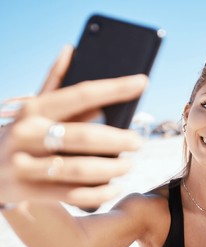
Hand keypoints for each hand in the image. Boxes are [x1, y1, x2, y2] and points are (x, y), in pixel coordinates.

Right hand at [0, 46, 147, 207]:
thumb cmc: (21, 132)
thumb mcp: (32, 106)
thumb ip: (53, 82)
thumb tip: (71, 49)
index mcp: (33, 109)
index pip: (80, 94)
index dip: (114, 88)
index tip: (142, 83)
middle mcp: (27, 135)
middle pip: (83, 137)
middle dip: (118, 140)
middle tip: (138, 142)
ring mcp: (25, 165)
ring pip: (79, 169)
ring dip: (112, 168)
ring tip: (130, 164)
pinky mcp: (28, 191)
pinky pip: (72, 195)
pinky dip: (99, 192)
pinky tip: (115, 186)